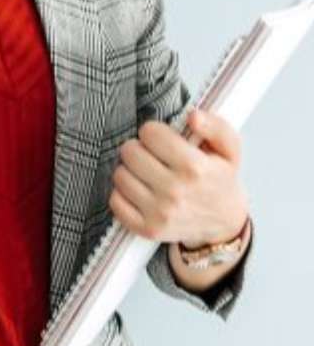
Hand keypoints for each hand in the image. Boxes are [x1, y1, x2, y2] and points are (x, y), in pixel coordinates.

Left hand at [108, 108, 249, 247]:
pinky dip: (123, 194)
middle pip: (130, 152)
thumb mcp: (230, 148)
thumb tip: (193, 116)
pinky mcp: (147, 229)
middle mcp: (175, 191)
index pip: (150, 133)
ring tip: (146, 173)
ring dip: (130, 170)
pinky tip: (140, 190)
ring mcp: (159, 213)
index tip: (161, 139)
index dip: (154, 132)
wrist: (224, 222)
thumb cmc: (221, 180)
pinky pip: (115, 202)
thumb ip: (215, 125)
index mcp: (194, 167)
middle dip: (139, 148)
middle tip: (152, 155)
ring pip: (120, 175)